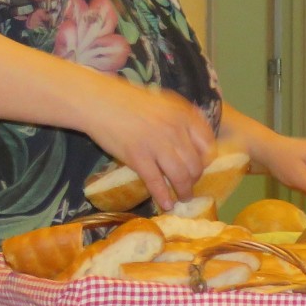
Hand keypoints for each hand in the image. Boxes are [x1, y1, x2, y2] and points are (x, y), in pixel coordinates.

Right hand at [87, 84, 216, 209]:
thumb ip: (182, 117)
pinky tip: (166, 204)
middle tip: (190, 184)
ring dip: (184, 191)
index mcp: (184, 114)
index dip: (206, 159)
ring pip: (180, 176)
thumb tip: (197, 136)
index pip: (207, 144)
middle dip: (195, 178)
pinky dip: (163, 196)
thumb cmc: (129, 100)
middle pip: (195, 164)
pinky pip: (156, 182)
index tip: (202, 166)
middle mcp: (175, 130)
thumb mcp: (164, 101)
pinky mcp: (138, 158)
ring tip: (183, 197)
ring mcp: (157, 145)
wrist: (98, 102)